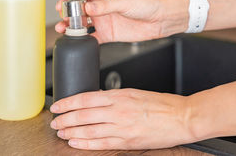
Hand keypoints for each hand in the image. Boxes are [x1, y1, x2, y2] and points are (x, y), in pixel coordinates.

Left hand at [49, 89, 196, 149]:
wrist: (181, 117)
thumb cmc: (162, 104)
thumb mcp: (135, 93)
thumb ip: (114, 96)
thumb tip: (97, 97)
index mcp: (119, 95)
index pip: (85, 98)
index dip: (68, 102)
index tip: (57, 106)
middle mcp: (118, 110)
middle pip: (83, 114)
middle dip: (65, 119)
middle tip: (54, 121)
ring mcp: (122, 127)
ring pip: (89, 129)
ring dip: (71, 131)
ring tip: (61, 132)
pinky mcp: (128, 141)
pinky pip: (101, 143)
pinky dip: (86, 143)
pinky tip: (75, 142)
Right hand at [55, 0, 187, 42]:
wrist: (161, 19)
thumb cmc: (147, 3)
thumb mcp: (125, 2)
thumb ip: (105, 6)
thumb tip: (88, 8)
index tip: (63, 4)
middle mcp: (100, 5)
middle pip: (78, 9)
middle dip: (68, 13)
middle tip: (63, 19)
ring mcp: (103, 19)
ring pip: (81, 23)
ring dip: (71, 26)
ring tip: (64, 29)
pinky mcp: (107, 33)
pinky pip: (92, 37)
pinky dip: (84, 40)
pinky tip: (78, 41)